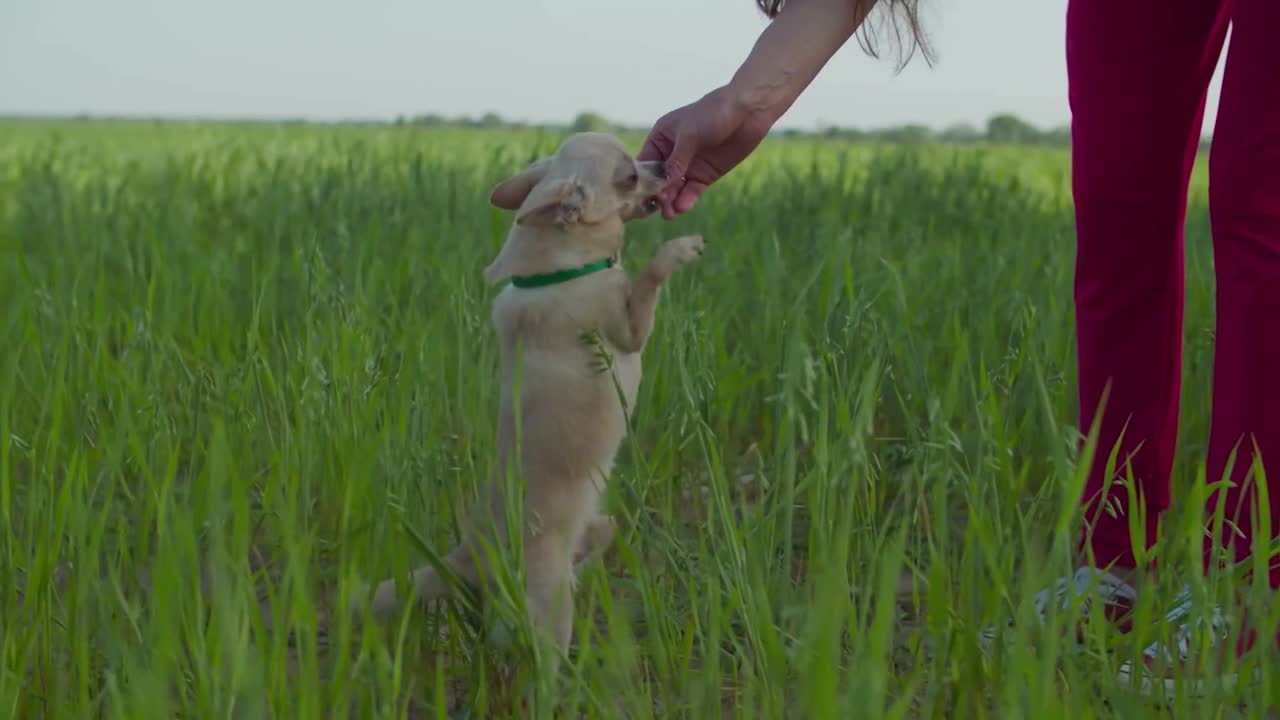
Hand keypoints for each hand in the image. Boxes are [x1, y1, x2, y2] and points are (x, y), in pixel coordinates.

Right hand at [638, 86, 775, 218]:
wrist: (747, 111)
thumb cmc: (713, 112)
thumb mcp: (690, 134)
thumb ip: (676, 161)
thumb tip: (662, 185)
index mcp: (661, 139)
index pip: (645, 163)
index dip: (642, 179)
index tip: (640, 195)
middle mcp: (672, 154)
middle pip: (659, 180)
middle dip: (658, 194)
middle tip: (658, 208)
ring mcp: (689, 166)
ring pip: (674, 189)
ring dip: (671, 202)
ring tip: (670, 214)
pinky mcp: (704, 176)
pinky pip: (692, 191)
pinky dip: (687, 199)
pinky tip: (683, 207)